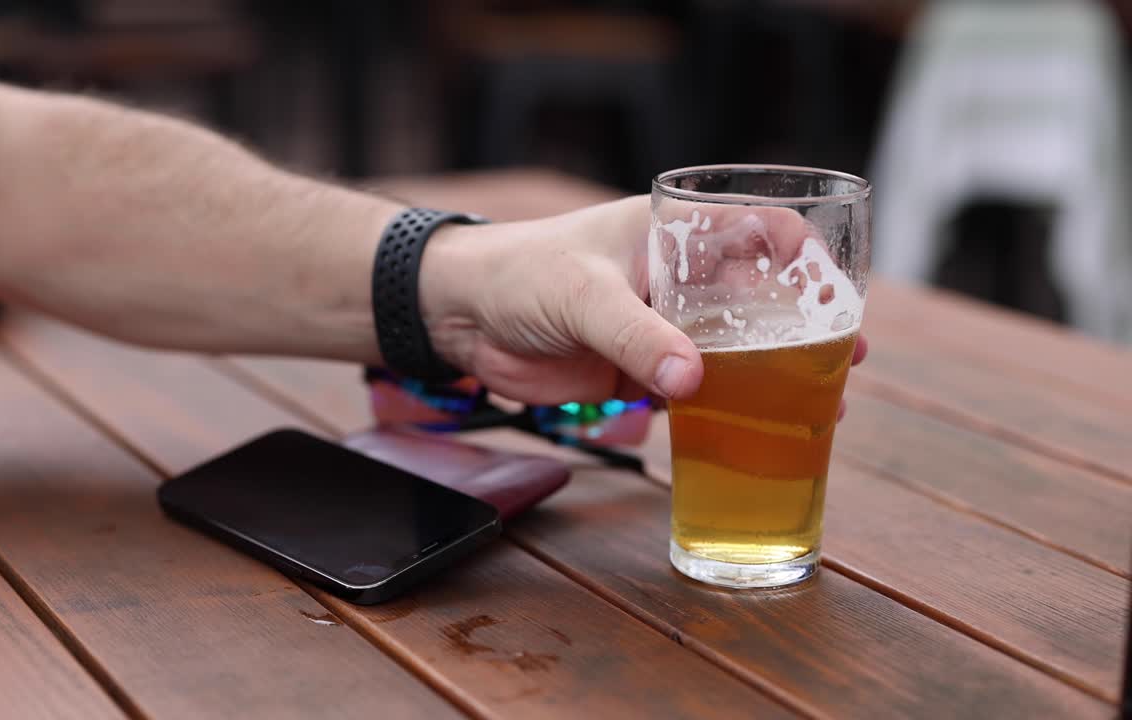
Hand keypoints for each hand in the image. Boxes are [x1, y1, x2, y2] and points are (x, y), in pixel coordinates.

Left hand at [421, 196, 866, 406]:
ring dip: (779, 375)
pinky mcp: (642, 372)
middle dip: (807, 327)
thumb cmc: (519, 275)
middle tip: (847, 359)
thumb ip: (635, 336)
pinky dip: (732, 408)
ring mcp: (664, 327)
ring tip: (828, 404)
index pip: (759, 229)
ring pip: (737, 350)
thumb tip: (693, 381)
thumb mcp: (582, 295)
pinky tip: (768, 430)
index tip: (836, 294)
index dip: (804, 257)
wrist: (460, 316)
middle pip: (763, 298)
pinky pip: (700, 391)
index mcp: (674, 233)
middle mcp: (680, 278)